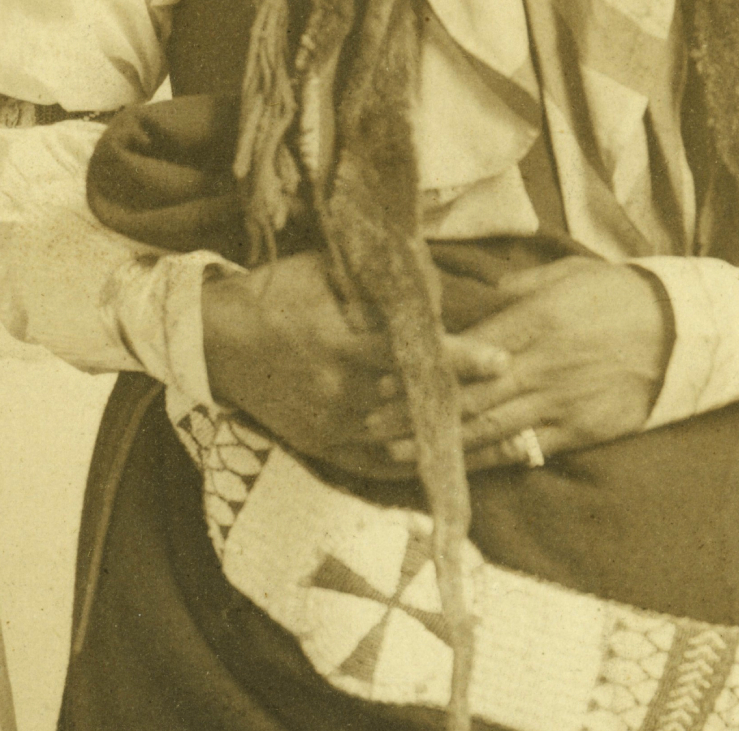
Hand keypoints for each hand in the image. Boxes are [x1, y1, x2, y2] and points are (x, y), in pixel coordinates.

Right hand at [203, 251, 508, 479]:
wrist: (215, 342)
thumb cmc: (274, 294)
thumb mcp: (322, 272)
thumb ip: (374, 282)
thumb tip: (431, 282)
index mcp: (337, 343)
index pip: (411, 354)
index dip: (459, 358)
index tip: (502, 359)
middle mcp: (337, 392)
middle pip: (417, 402)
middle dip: (471, 402)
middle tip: (523, 400)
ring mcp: (331, 427)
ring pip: (407, 437)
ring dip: (459, 440)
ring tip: (514, 438)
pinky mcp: (324, 448)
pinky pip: (382, 466)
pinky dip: (422, 465)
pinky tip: (459, 465)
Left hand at [366, 258, 671, 472]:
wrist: (685, 333)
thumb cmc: (617, 294)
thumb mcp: (563, 275)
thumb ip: (514, 288)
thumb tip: (476, 296)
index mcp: (534, 321)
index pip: (467, 350)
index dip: (426, 367)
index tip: (386, 374)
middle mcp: (542, 366)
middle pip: (470, 394)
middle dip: (418, 410)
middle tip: (370, 421)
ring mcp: (562, 403)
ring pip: (491, 428)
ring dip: (442, 441)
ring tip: (396, 450)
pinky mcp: (582, 431)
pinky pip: (528, 448)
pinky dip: (490, 459)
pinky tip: (457, 467)